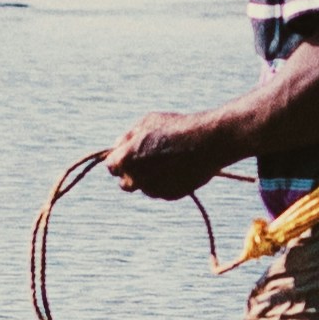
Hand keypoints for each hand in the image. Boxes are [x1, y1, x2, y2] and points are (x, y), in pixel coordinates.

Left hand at [104, 112, 224, 199]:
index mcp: (125, 160)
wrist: (206, 142)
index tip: (130, 154)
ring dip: (150, 177)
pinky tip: (178, 166)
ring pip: (145, 186)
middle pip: (125, 182)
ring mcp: (153, 189)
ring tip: (169, 158)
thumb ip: (127, 137)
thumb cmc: (175, 128)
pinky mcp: (169, 195)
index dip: (120, 159)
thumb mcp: (146, 123)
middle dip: (132, 173)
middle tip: (148, 159)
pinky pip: (162, 189)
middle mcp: (136, 179)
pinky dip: (166, 181)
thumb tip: (118, 147)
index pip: (112, 166)